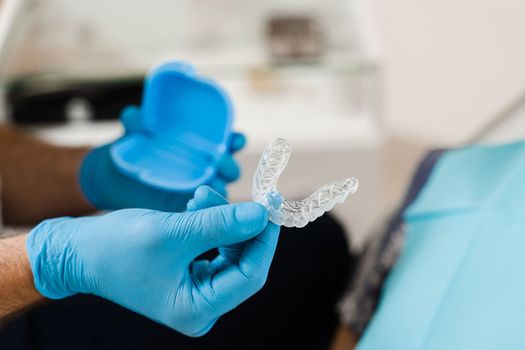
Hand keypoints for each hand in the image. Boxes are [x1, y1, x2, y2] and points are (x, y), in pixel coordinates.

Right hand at [26, 192, 279, 335]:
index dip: (264, 239)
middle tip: (241, 193)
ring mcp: (197, 291)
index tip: (271, 205)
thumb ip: (220, 224)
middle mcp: (201, 306)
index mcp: (196, 309)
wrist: (80, 251)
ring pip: (230, 250)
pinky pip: (216, 247)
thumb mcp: (172, 233)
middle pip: (242, 262)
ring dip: (222, 220)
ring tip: (200, 196)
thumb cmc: (116, 247)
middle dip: (240, 225)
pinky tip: (197, 204)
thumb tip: (262, 214)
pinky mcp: (192, 274)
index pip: (250, 275)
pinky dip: (211, 224)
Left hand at [79, 106, 245, 211]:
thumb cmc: (134, 151)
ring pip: (219, 192)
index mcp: (203, 146)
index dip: (236, 141)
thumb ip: (135, 126)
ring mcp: (199, 191)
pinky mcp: (187, 210)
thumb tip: (133, 114)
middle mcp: (206, 168)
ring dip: (220, 188)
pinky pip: (202, 212)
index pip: (229, 143)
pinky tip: (197, 206)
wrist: (116, 179)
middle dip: (229, 166)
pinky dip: (204, 210)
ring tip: (212, 185)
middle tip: (218, 161)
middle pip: (229, 170)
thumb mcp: (135, 137)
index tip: (236, 139)